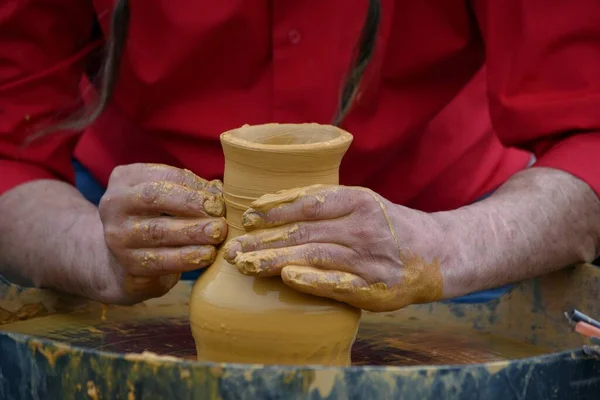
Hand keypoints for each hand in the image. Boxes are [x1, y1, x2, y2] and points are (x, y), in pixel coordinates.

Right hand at [97, 163, 226, 303]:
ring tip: (218, 233)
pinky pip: (160, 260)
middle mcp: (115, 204)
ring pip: (158, 231)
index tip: (219, 196)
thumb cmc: (154, 221)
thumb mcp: (167, 199)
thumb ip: (191, 191)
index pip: (164, 176)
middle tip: (220, 213)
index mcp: (126, 179)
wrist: (122, 264)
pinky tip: (207, 255)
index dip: (194, 185)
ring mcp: (117, 235)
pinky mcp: (127, 264)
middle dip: (191, 204)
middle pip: (155, 197)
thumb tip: (220, 188)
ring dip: (193, 232)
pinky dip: (186, 257)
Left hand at [223, 184, 445, 311]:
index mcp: (357, 201)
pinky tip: (286, 278)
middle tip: (233, 250)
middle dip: (263, 241)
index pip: (308, 203)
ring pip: (313, 256)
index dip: (274, 210)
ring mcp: (368, 258)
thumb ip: (324, 202)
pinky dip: (311, 280)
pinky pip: (337, 283)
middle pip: (303, 232)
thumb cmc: (388, 226)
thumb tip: (273, 205)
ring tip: (245, 265)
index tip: (247, 218)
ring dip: (275, 260)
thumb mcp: (362, 203)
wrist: (437, 253)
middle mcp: (362, 227)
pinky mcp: (374, 288)